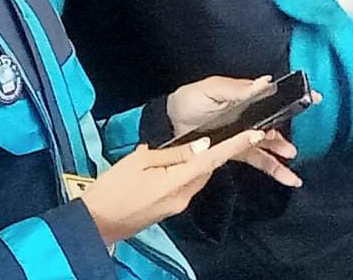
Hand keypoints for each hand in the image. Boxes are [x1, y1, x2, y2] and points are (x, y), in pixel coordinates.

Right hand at [82, 130, 266, 244]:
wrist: (95, 223)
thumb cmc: (112, 188)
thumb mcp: (139, 162)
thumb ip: (173, 153)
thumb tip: (202, 145)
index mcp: (177, 182)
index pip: (213, 160)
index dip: (236, 145)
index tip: (256, 134)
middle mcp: (183, 196)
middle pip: (206, 169)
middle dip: (215, 152)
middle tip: (220, 130)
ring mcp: (177, 206)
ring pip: (196, 177)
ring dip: (198, 162)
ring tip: (191, 144)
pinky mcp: (169, 210)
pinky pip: (185, 185)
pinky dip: (185, 172)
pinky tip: (171, 163)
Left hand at [166, 76, 308, 187]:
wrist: (168, 123)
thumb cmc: (190, 99)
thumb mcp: (212, 90)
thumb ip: (238, 90)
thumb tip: (265, 82)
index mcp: (245, 97)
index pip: (273, 97)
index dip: (293, 98)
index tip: (314, 98)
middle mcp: (248, 116)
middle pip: (275, 124)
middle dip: (287, 135)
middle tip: (295, 146)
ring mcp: (243, 135)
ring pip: (268, 145)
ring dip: (281, 156)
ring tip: (292, 166)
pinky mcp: (235, 150)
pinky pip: (256, 159)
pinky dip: (271, 168)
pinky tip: (285, 177)